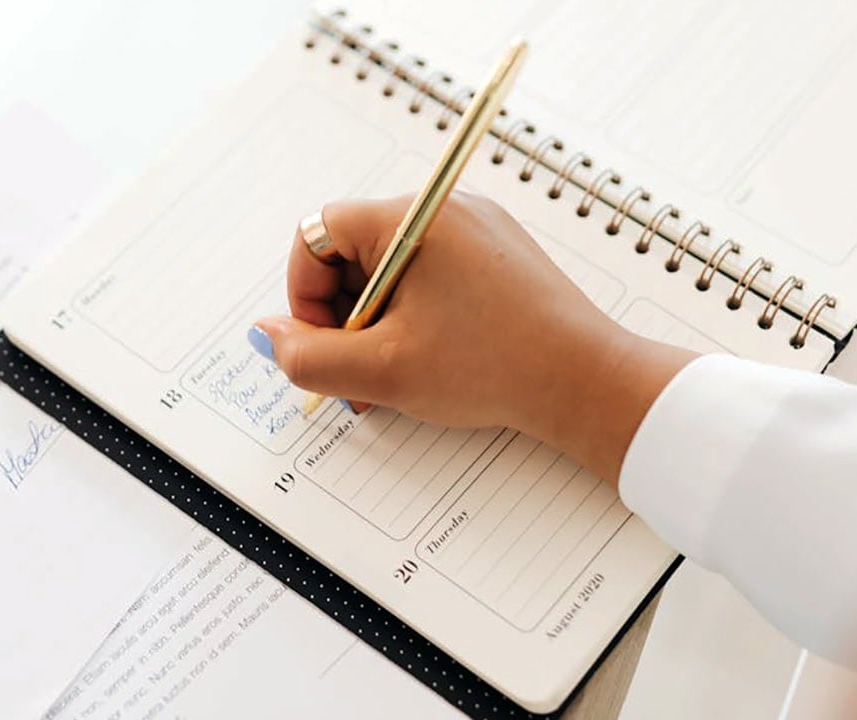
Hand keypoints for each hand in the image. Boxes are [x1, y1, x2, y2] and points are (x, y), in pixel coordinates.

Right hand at [252, 192, 695, 483]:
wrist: (588, 384)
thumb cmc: (494, 367)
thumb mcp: (382, 371)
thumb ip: (308, 356)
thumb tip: (268, 335)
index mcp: (411, 218)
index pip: (317, 233)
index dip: (304, 294)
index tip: (321, 344)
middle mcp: (444, 210)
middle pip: (354, 252)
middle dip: (342, 317)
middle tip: (357, 373)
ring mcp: (477, 231)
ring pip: (392, 270)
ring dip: (376, 323)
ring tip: (394, 376)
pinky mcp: (499, 257)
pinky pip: (432, 277)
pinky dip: (415, 317)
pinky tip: (430, 363)